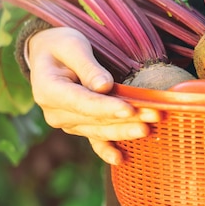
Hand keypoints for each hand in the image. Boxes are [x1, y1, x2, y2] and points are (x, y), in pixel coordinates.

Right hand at [27, 27, 159, 164]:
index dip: (107, 107)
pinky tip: (121, 159)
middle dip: (127, 118)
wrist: (49, 56)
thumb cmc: (62, 47)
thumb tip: (104, 86)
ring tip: (151, 127)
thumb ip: (88, 66)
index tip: (130, 109)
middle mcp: (56, 112)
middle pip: (96, 119)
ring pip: (101, 130)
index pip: (83, 102)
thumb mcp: (72, 46)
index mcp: (49, 90)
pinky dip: (107, 150)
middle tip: (155, 115)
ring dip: (126, 130)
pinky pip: (95, 140)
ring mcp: (68, 123)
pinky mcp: (80, 126)